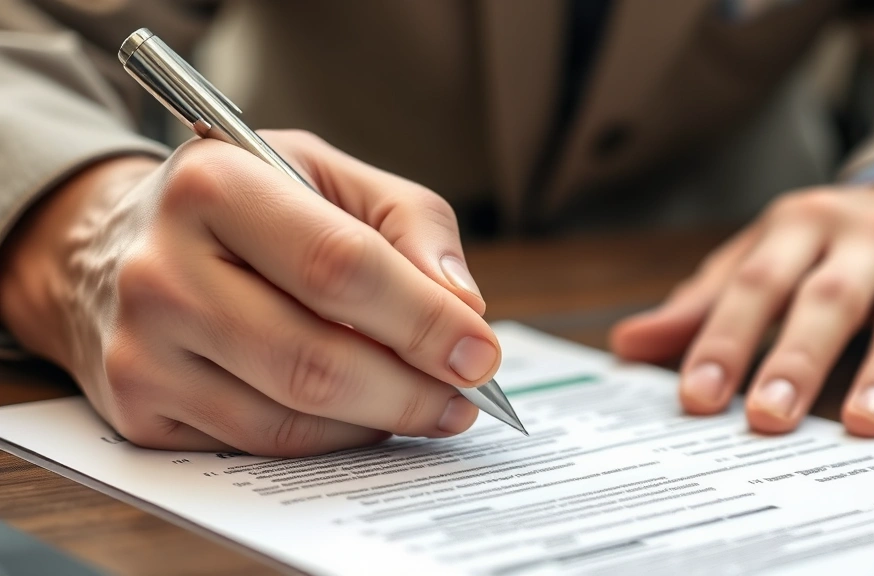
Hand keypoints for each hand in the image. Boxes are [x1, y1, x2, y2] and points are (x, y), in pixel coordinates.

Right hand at [0, 130, 499, 455]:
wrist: (121, 244)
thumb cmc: (248, 203)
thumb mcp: (328, 174)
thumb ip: (410, 225)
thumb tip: (464, 308)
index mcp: (214, 185)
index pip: (338, 266)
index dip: (422, 318)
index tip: (480, 353)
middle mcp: (161, 269)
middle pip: (314, 358)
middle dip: (411, 389)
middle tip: (466, 397)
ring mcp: (141, 347)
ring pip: (289, 416)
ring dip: (378, 422)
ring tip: (427, 406)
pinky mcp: (138, 406)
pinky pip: (257, 445)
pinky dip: (328, 439)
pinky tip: (362, 416)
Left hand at [612, 184, 873, 435]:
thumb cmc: (833, 242)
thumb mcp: (765, 254)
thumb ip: (703, 302)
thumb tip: (626, 344)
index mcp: (801, 225)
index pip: (756, 283)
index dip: (724, 338)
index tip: (697, 395)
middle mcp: (867, 237)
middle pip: (829, 298)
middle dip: (796, 359)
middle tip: (767, 417)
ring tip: (860, 422)